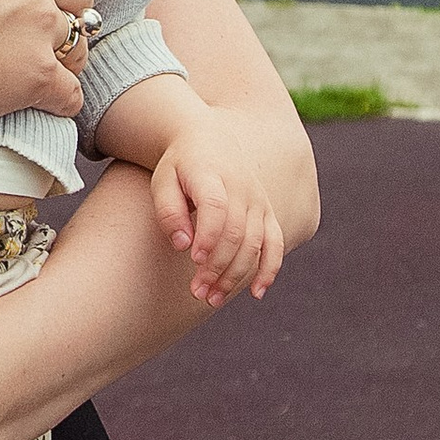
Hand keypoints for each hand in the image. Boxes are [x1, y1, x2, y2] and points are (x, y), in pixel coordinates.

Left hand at [148, 119, 286, 308]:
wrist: (208, 140)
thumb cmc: (179, 165)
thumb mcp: (163, 180)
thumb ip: (169, 210)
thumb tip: (183, 245)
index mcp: (212, 173)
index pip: (216, 206)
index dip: (209, 235)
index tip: (194, 260)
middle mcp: (242, 187)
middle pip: (237, 232)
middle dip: (218, 266)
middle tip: (197, 292)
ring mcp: (258, 201)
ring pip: (255, 243)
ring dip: (236, 275)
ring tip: (213, 299)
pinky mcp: (267, 213)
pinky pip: (276, 243)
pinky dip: (270, 269)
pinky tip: (257, 293)